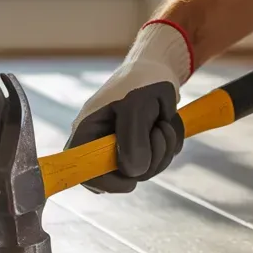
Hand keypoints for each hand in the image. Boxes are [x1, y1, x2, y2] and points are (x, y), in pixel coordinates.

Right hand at [67, 21, 193, 192]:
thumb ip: (132, 139)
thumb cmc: (142, 81)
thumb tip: (133, 171)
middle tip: (158, 131)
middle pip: (120, 176)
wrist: (161, 70)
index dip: (105, 182)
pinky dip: (168, 147)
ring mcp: (120, 148)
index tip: (130, 180)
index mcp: (87, 133)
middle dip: (148, 159)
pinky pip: (156, 162)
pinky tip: (166, 125)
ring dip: (163, 150)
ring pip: (143, 171)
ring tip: (163, 123)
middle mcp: (100, 144)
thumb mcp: (137, 105)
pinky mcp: (140, 148)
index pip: (83, 172)